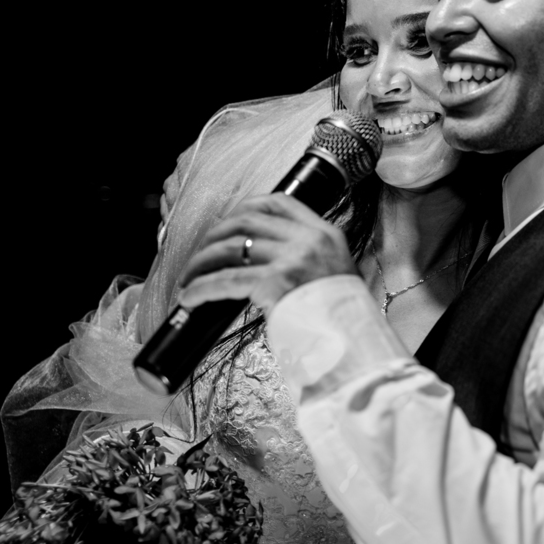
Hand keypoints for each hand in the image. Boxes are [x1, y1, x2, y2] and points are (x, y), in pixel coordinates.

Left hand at [178, 193, 357, 314]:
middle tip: (201, 254)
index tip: (228, 220)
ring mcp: (292, 260)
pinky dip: (202, 287)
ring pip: (231, 248)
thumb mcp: (333, 273)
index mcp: (324, 233)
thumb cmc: (340, 316)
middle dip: (215, 235)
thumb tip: (261, 261)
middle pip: (247, 221)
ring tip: (189, 277)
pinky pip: (226, 280)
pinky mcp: (275, 284)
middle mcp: (308, 241)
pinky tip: (190, 297)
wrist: (354, 342)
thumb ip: (305, 258)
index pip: (278, 202)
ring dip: (201, 262)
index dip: (246, 206)